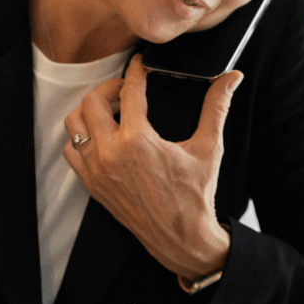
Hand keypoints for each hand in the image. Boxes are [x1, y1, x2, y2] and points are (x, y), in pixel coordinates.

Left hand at [63, 53, 242, 279]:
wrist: (182, 239)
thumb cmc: (195, 196)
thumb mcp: (208, 148)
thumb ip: (216, 108)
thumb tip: (231, 78)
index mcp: (138, 141)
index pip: (129, 91)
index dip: (136, 71)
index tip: (140, 64)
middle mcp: (111, 154)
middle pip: (92, 101)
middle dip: (109, 88)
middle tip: (126, 89)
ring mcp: (98, 171)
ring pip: (75, 124)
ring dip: (90, 111)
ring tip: (112, 111)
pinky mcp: (92, 185)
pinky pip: (71, 151)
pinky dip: (81, 137)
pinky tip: (101, 136)